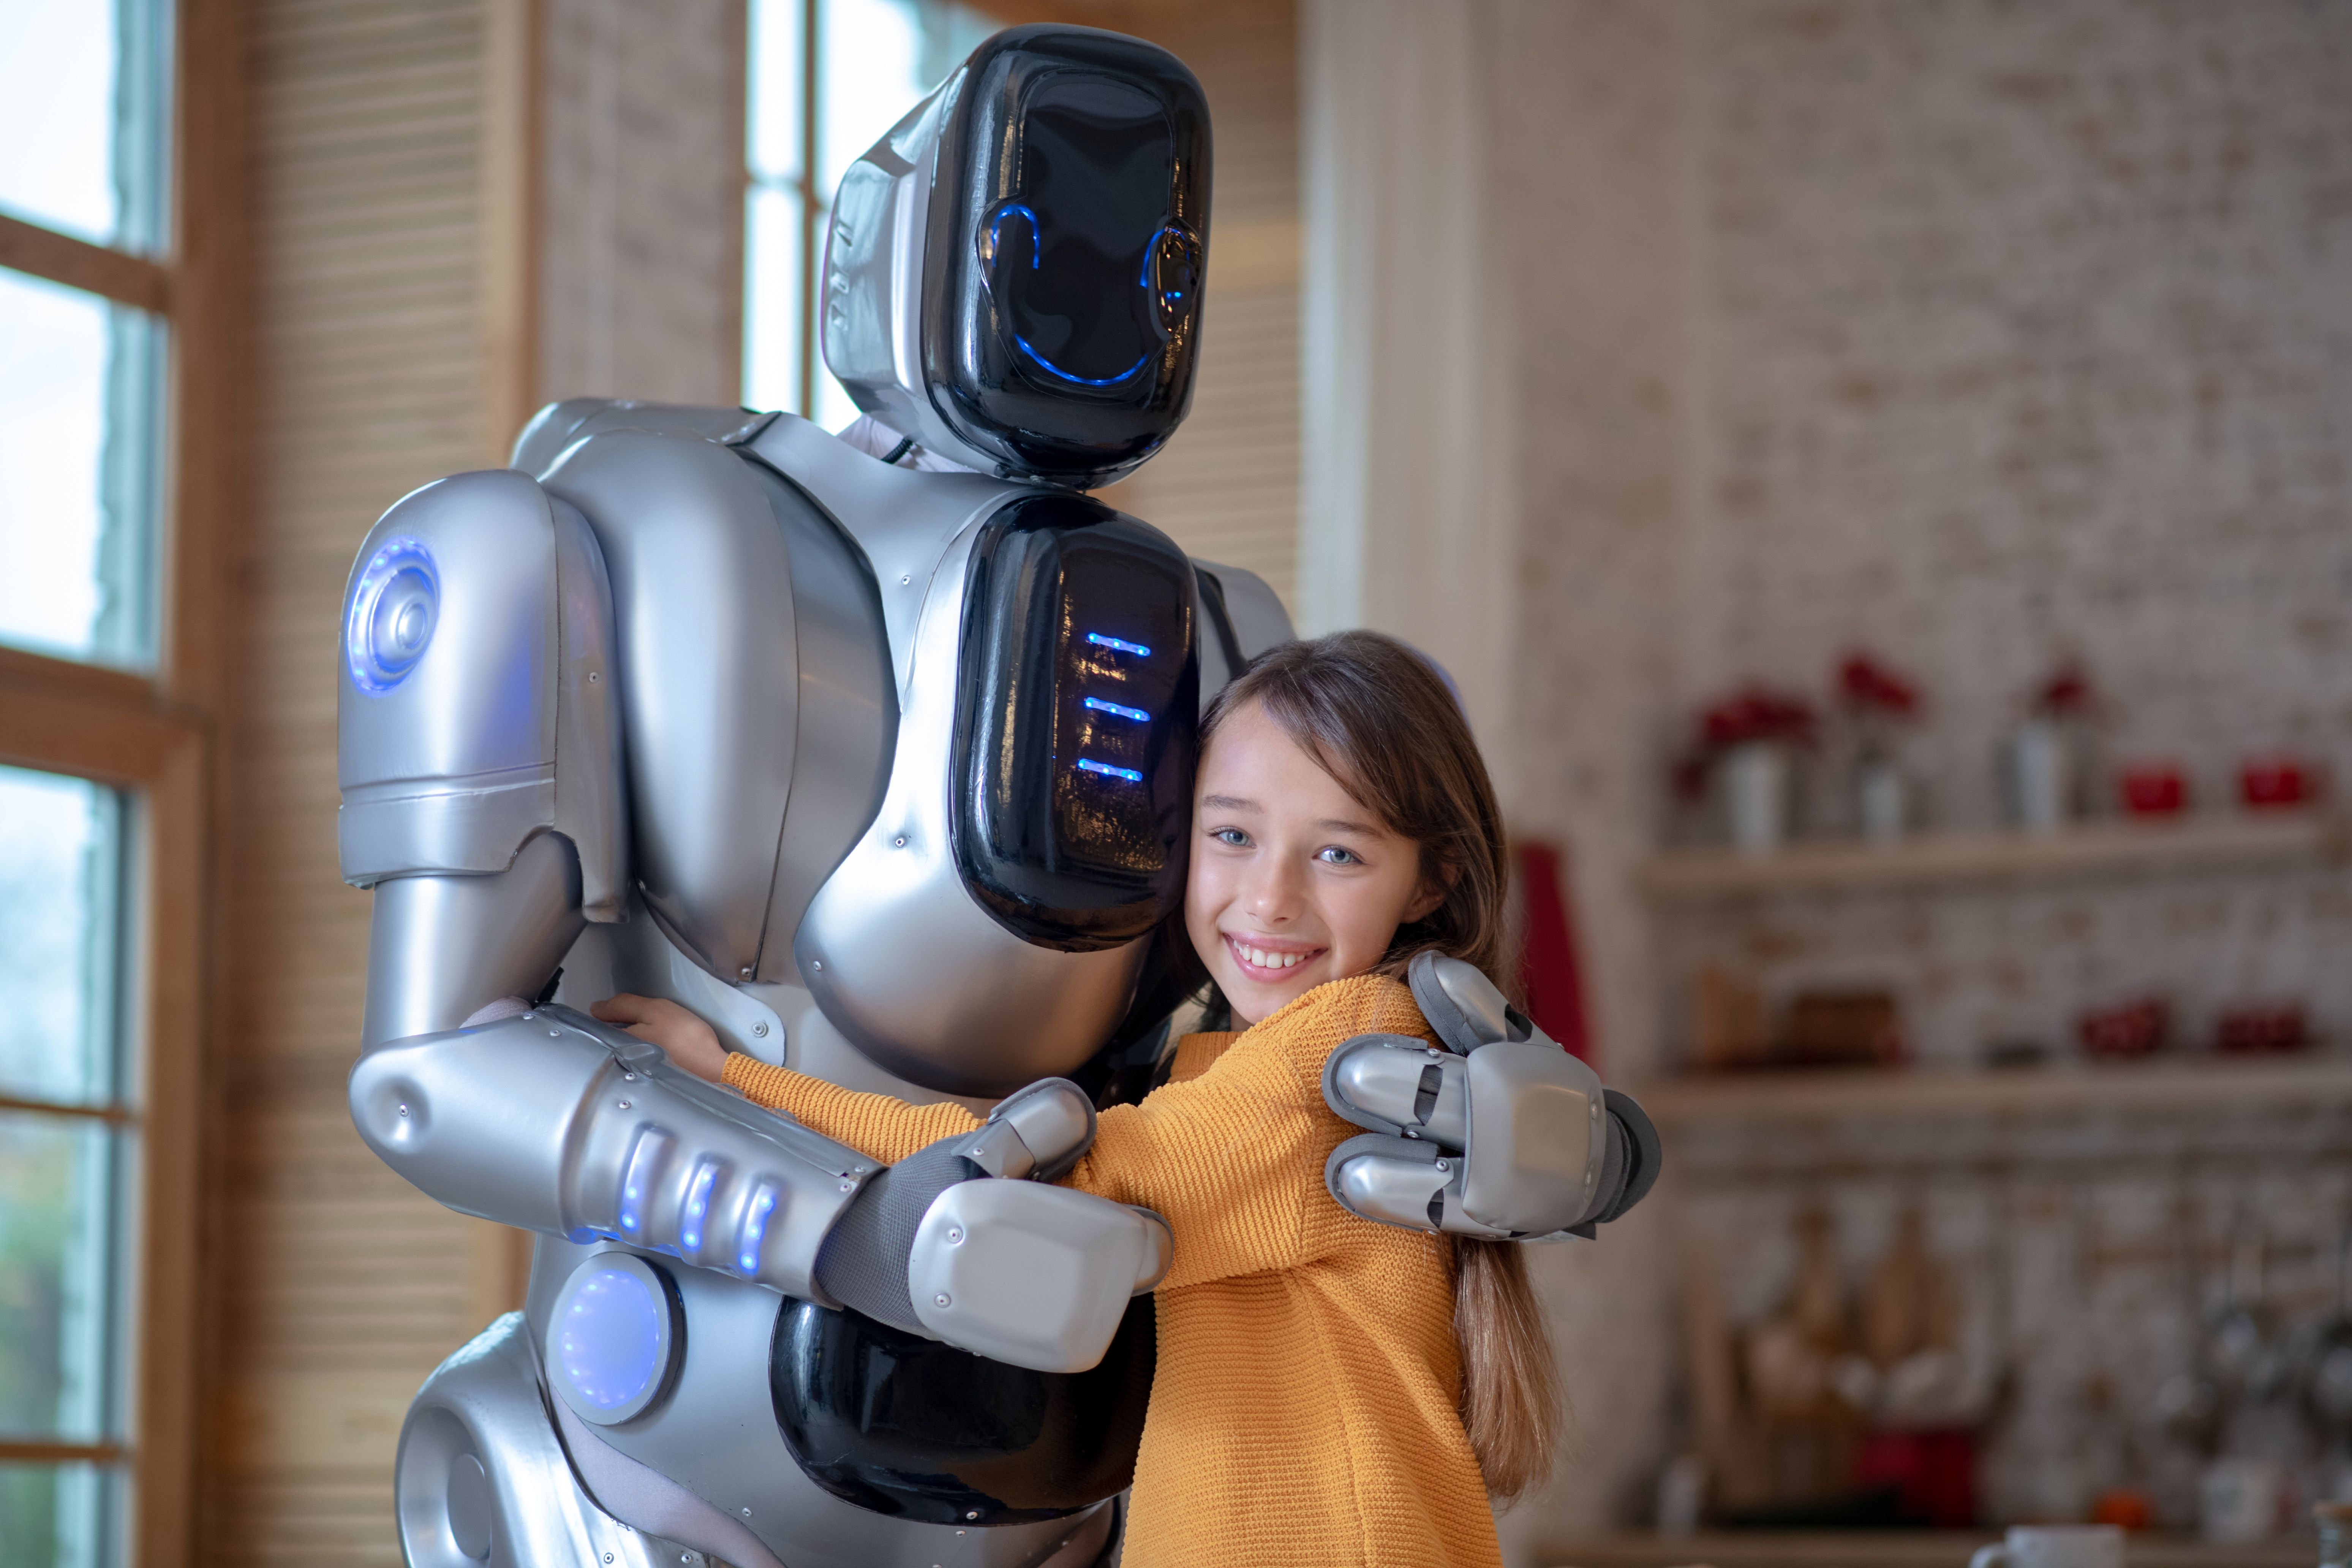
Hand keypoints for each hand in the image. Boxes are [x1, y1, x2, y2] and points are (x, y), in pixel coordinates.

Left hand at [590, 993, 728, 1082]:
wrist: (712, 1067)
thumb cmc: (685, 1039)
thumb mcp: (654, 1010)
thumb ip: (624, 1005)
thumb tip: (596, 1008)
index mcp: (618, 1043)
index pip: (600, 1026)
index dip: (611, 1014)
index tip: (627, 1010)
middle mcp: (622, 1061)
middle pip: (613, 1038)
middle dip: (624, 1026)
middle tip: (649, 1021)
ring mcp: (636, 1071)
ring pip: (627, 1047)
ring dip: (637, 1038)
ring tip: (658, 1033)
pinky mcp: (651, 1076)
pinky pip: (640, 1056)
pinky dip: (649, 1049)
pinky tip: (664, 1046)